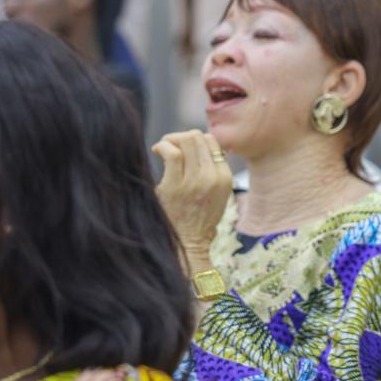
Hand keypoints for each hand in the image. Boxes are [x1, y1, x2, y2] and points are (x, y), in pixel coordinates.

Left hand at [151, 130, 232, 264]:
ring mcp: (195, 182)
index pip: (212, 141)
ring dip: (171, 139)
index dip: (196, 139)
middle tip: (170, 145)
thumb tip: (197, 143)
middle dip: (181, 137)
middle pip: (198, 138)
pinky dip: (162, 146)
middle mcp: (213, 177)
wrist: (188, 244)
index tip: (184, 147)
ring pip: (186, 142)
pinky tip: (156, 151)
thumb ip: (212, 171)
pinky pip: (171, 153)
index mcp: (225, 178)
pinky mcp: (175, 186)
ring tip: (162, 148)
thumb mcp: (217, 195)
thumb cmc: (198, 219)